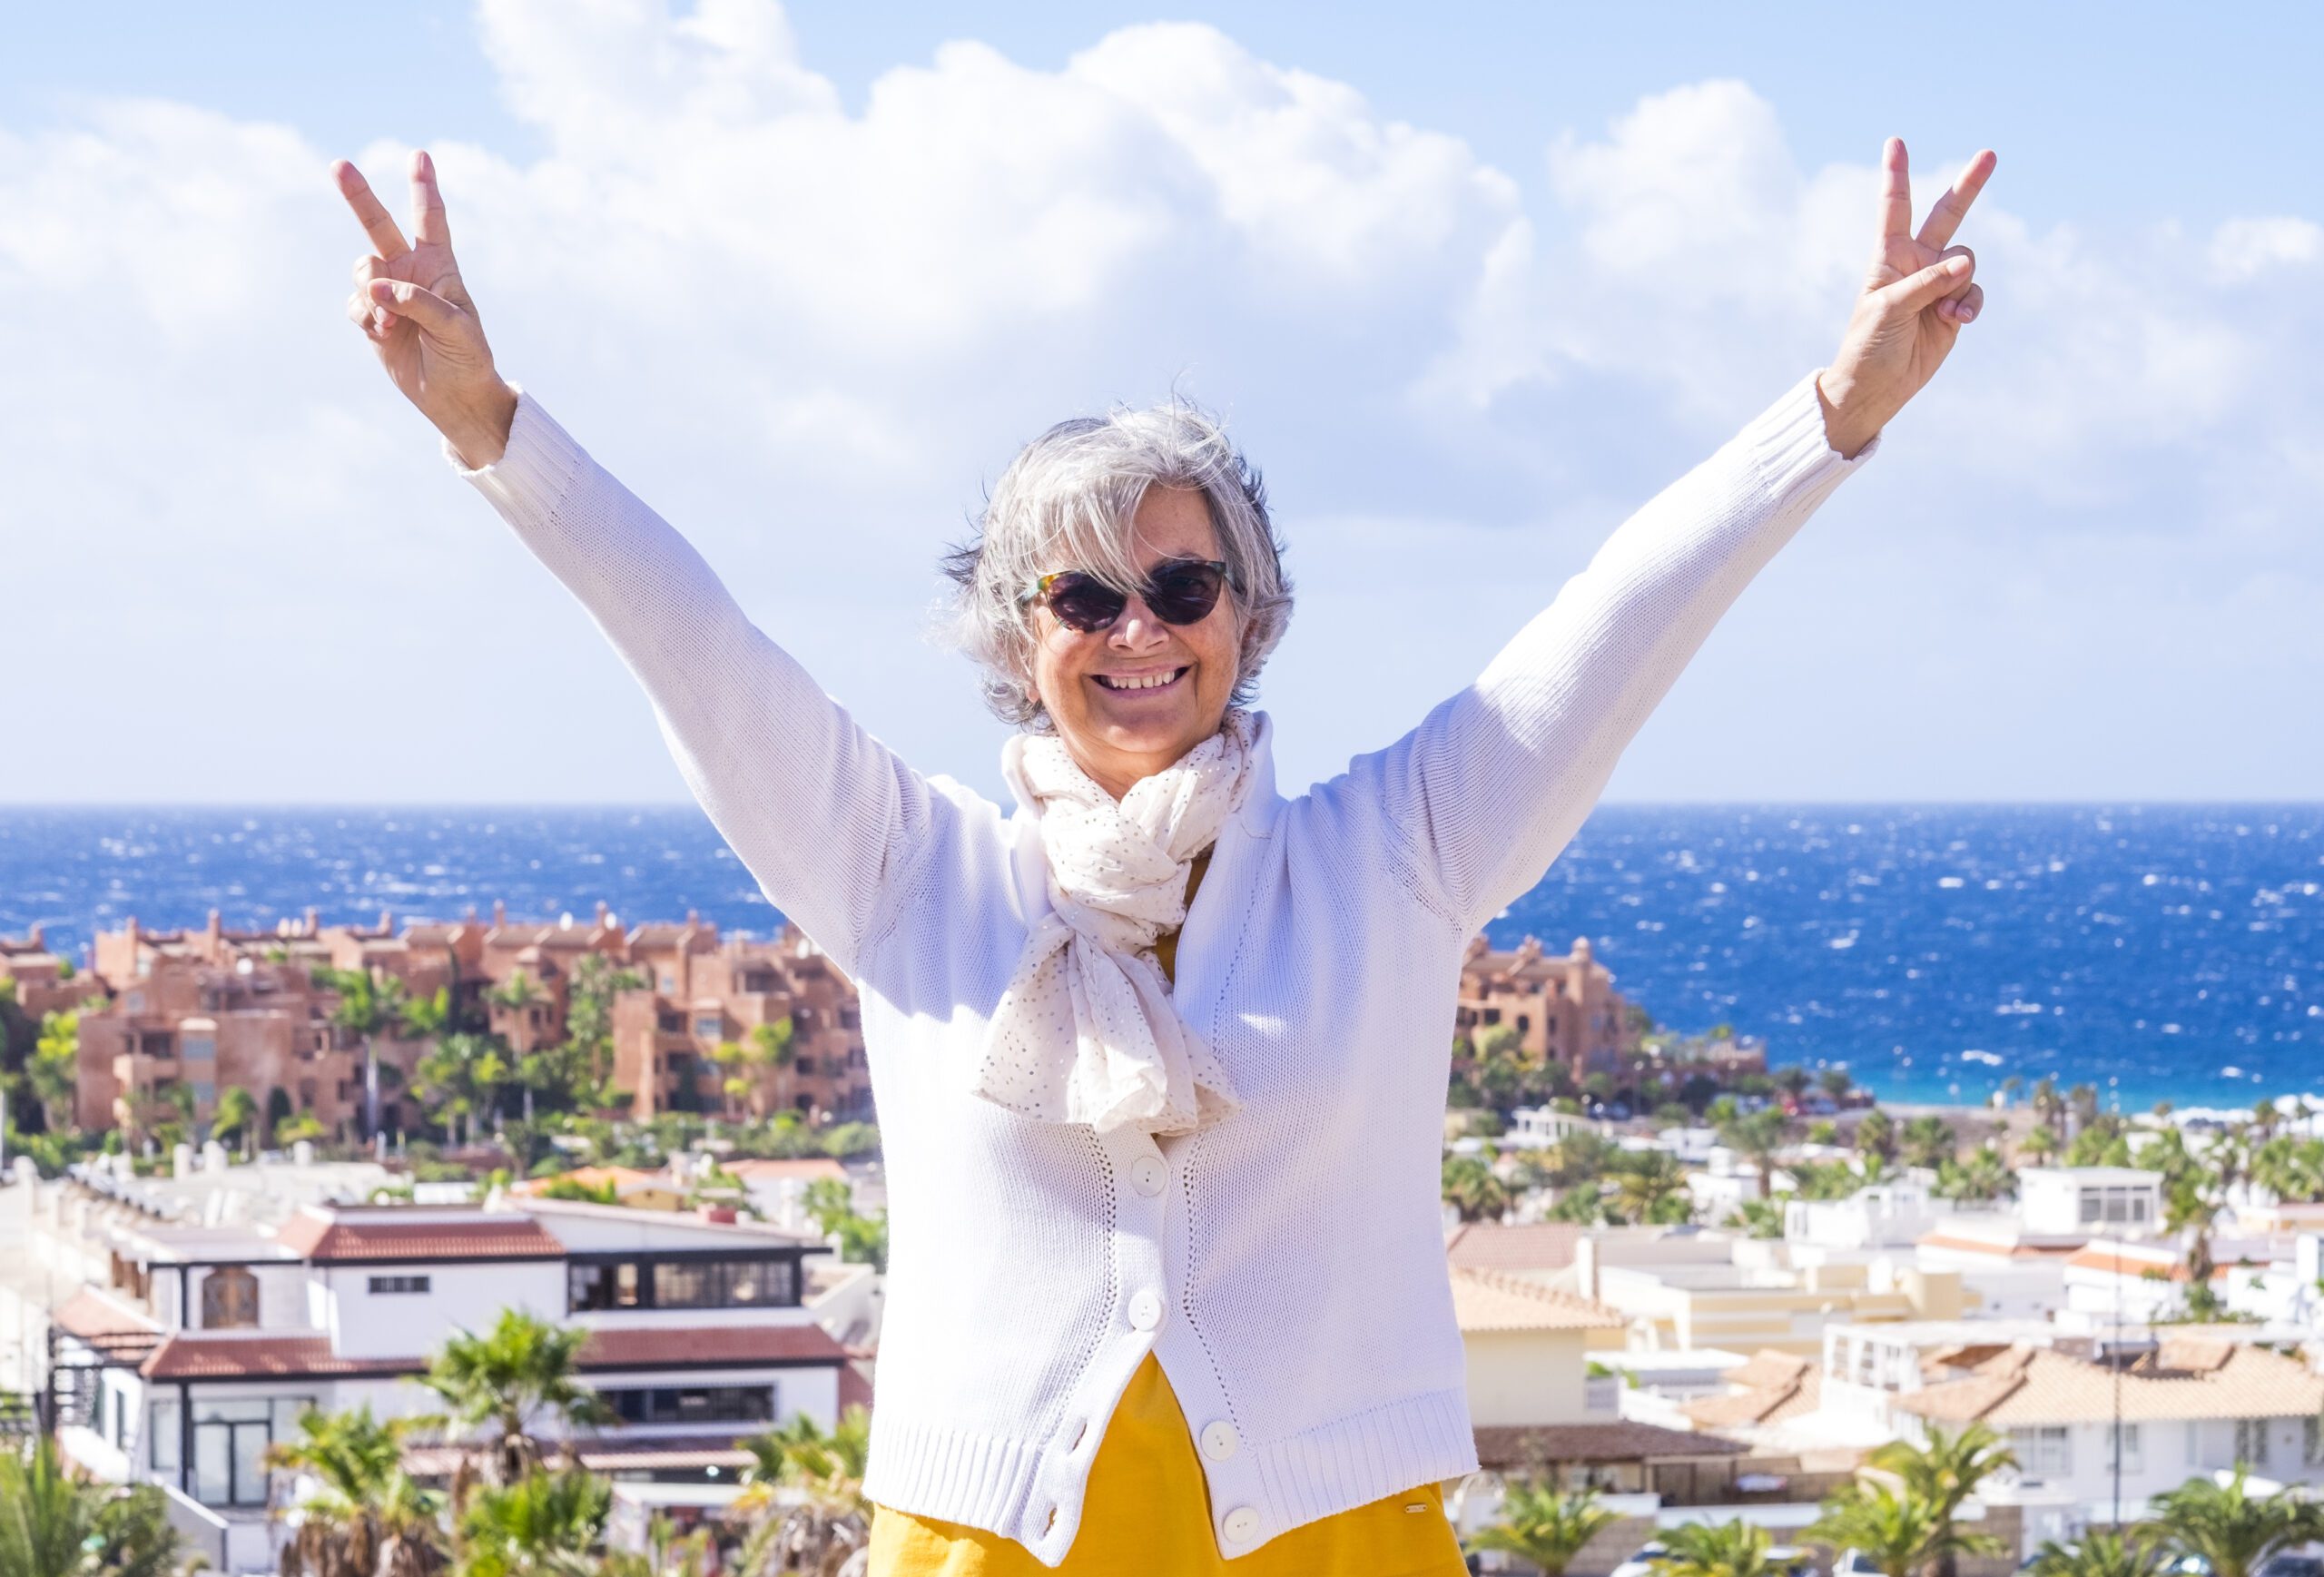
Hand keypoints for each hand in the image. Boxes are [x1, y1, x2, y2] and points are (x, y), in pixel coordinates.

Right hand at [334, 150, 516, 467]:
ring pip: (361, 270)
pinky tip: (383, 333)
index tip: (419, 155)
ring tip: (391, 321)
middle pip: (378, 226)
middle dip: (358, 196)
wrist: (452, 395)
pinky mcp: (371, 318)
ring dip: (370, 293)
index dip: (423, 187)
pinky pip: (354, 305)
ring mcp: (387, 293)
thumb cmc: (466, 358)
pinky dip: (365, 316)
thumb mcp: (455, 329)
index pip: (430, 219)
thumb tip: (375, 288)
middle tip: (338, 165)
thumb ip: (417, 303)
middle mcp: (410, 272)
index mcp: (439, 266)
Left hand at [1816, 138, 1995, 458]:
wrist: (1877, 387)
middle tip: (1990, 154)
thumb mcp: (1889, 309)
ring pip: (1967, 263)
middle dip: (1969, 187)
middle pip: (1947, 216)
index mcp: (1889, 256)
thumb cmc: (1868, 345)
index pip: (1894, 208)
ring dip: (1960, 286)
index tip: (1895, 142)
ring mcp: (1938, 284)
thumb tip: (1966, 265)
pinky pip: (1973, 295)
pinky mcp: (1954, 309)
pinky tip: (1954, 322)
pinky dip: (1969, 306)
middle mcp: (1916, 263)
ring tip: (1940, 313)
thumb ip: (1927, 282)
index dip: (1897, 175)